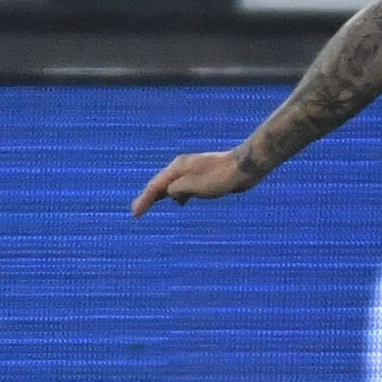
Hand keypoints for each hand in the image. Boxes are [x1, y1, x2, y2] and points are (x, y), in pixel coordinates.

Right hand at [130, 150, 263, 216]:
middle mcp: (183, 167)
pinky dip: (178, 194)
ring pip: (173, 185)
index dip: (144, 200)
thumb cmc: (220, 176)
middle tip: (137, 211)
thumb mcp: (193, 185)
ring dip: (163, 196)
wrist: (245, 167)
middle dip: (149, 197)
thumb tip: (171, 194)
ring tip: (153, 206)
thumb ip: (177, 189)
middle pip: (161, 184)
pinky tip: (181, 202)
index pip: (155, 186)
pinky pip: (185, 186)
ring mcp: (194, 170)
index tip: (135, 214)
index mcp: (178, 167)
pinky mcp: (205, 176)